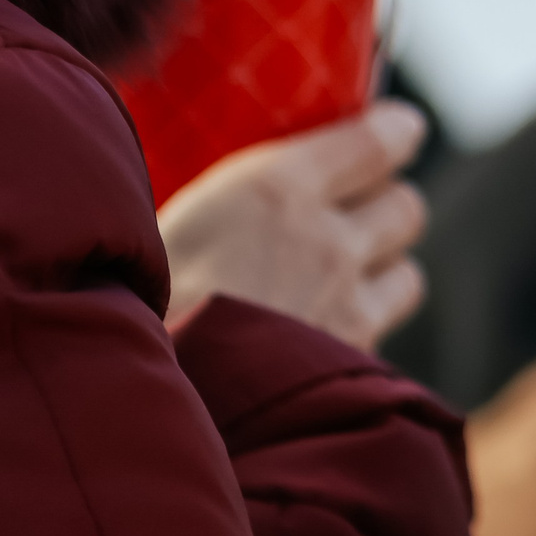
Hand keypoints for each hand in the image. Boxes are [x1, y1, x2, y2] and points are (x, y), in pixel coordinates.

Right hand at [157, 101, 429, 349]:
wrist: (139, 404)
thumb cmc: (130, 306)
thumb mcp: (162, 222)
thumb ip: (227, 201)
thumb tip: (243, 190)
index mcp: (277, 191)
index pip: (382, 140)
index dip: (394, 134)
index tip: (394, 131)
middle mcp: (326, 244)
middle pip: (405, 207)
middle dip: (383, 211)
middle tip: (348, 221)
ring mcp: (346, 311)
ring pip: (405, 276)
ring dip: (381, 278)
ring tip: (335, 288)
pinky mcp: (348, 369)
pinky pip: (378, 339)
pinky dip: (357, 337)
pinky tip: (313, 345)